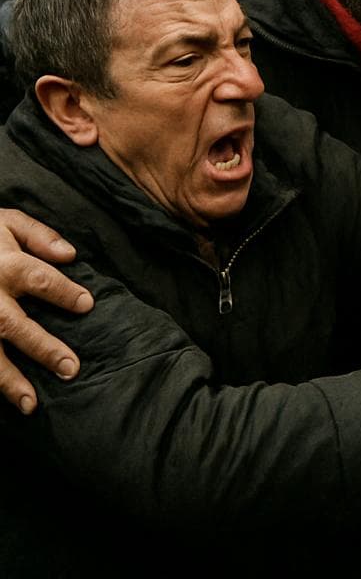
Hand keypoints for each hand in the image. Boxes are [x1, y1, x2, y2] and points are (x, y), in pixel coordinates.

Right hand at [0, 209, 93, 413]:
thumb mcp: (3, 221)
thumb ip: (38, 235)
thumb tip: (71, 255)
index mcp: (3, 264)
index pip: (42, 280)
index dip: (66, 293)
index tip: (87, 305)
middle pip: (14, 325)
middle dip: (42, 348)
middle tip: (71, 369)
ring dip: (8, 380)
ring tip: (31, 405)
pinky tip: (1, 401)